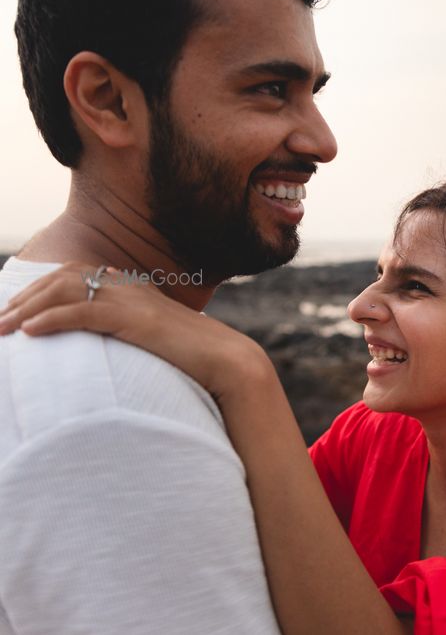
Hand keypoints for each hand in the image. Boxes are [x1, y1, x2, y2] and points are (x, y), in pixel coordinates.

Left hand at [0, 262, 270, 400]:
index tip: (16, 311)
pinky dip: (51, 319)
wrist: (229, 363)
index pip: (76, 276)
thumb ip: (132, 337)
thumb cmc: (197, 361)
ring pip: (65, 291)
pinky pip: (83, 312)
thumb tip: (112, 351)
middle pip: (63, 278)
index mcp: (134, 290)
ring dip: (27, 308)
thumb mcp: (157, 342)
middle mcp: (131, 288)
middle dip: (24, 297)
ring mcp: (133, 300)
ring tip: (1, 328)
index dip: (41, 289)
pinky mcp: (135, 319)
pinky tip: (29, 332)